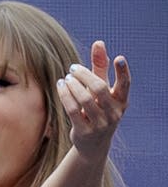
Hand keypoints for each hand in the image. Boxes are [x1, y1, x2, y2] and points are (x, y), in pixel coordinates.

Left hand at [56, 40, 129, 163]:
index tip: (119, 58)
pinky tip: (60, 86)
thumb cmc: (98, 108)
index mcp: (121, 102)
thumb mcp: (102, 88)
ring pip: (84, 99)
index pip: (125, 85)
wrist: (93, 144)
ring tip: (65, 78)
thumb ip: (100, 66)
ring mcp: (100, 124)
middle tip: (72, 68)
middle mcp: (113, 113)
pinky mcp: (84, 132)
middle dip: (84, 75)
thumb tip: (99, 42)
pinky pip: (72, 110)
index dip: (123, 72)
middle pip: (99, 88)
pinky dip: (65, 95)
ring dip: (72, 85)